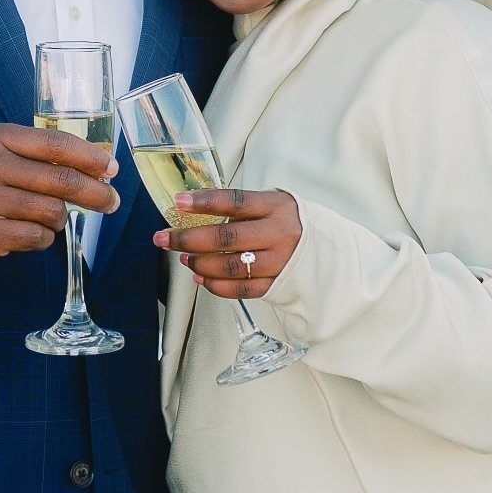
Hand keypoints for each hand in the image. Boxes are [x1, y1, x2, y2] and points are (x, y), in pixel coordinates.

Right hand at [0, 124, 117, 274]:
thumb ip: (27, 155)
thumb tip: (87, 166)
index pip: (56, 143)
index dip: (90, 157)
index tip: (111, 167)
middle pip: (61, 180)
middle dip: (95, 194)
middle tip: (110, 203)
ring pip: (50, 213)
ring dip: (58, 221)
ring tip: (49, 221)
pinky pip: (31, 240)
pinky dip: (40, 241)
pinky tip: (30, 237)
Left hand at [155, 188, 300, 299]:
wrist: (327, 249)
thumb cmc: (289, 222)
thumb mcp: (273, 203)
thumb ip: (242, 208)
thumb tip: (195, 212)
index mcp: (276, 207)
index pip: (235, 202)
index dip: (205, 202)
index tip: (178, 202)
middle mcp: (278, 234)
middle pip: (227, 239)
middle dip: (189, 239)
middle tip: (164, 238)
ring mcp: (279, 262)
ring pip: (232, 267)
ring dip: (201, 264)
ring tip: (184, 259)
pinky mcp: (278, 285)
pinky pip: (242, 290)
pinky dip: (216, 286)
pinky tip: (200, 278)